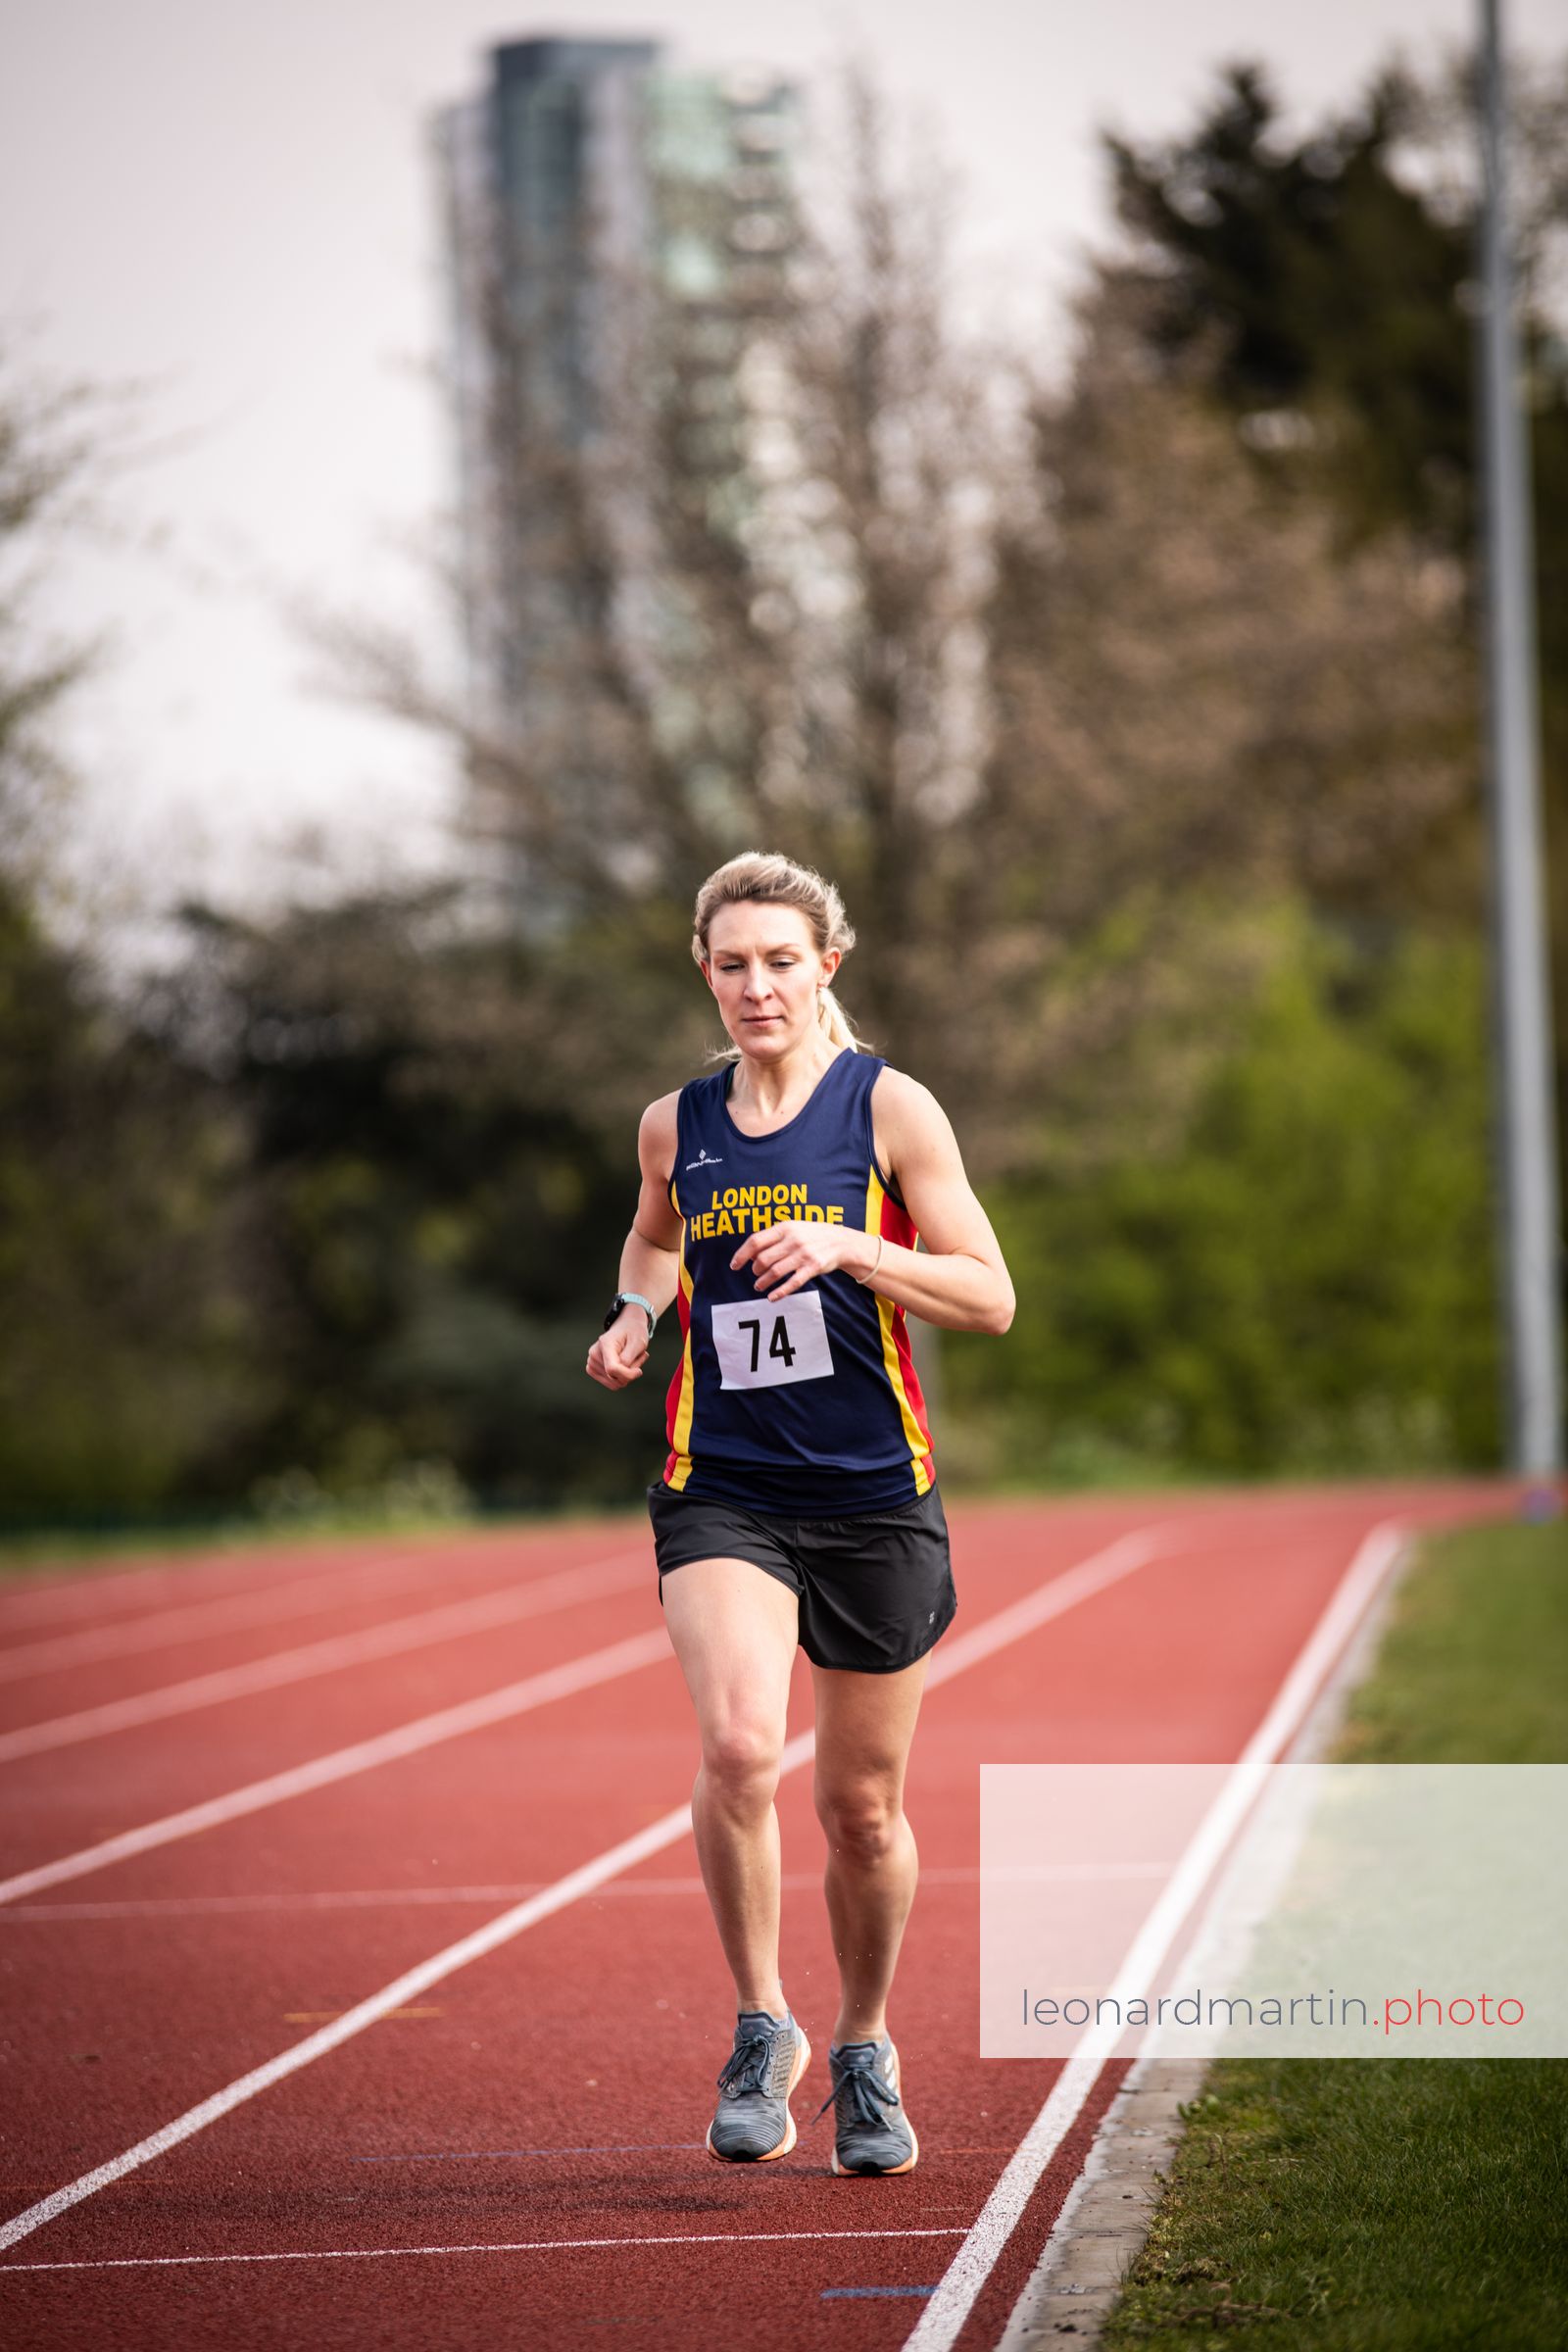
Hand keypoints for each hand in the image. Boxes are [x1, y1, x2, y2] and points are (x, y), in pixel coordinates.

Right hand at [586, 1307, 650, 1389]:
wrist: (627, 1326)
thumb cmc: (634, 1333)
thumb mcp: (638, 1342)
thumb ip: (629, 1359)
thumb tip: (620, 1375)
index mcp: (605, 1344)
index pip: (612, 1369)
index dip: (628, 1374)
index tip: (639, 1371)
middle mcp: (594, 1353)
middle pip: (614, 1378)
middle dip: (630, 1373)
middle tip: (638, 1358)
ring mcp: (591, 1362)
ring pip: (614, 1383)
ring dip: (627, 1375)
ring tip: (632, 1360)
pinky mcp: (592, 1369)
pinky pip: (611, 1384)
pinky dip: (621, 1377)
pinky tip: (625, 1365)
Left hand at [730, 1219, 875, 1300]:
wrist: (840, 1241)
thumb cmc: (811, 1235)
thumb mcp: (792, 1229)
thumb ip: (772, 1239)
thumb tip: (750, 1255)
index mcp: (785, 1227)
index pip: (755, 1241)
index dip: (741, 1255)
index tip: (734, 1265)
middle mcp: (793, 1240)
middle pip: (763, 1259)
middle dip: (755, 1270)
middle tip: (755, 1275)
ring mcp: (803, 1254)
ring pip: (775, 1272)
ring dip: (763, 1282)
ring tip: (759, 1286)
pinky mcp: (813, 1268)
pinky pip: (792, 1283)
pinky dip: (780, 1292)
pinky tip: (772, 1298)